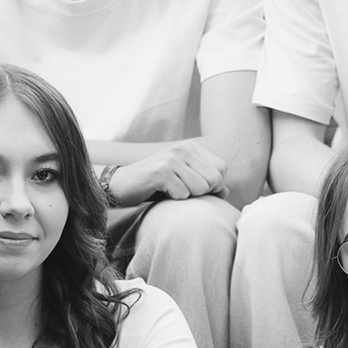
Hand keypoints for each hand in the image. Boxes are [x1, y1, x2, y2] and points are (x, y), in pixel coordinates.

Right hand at [111, 141, 226, 203]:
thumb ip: (206, 184)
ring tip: (171, 191)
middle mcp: (183, 149)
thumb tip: (227, 192)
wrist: (121, 185)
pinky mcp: (161, 172)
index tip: (195, 188)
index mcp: (191, 148)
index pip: (222, 169)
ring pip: (201, 188)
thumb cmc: (155, 186)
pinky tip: (161, 192)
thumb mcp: (183, 182)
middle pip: (215, 179)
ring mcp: (172, 159)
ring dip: (187, 197)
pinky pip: (183, 194)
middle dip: (203, 193)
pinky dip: (173, 200)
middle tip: (182, 191)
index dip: (214, 185)